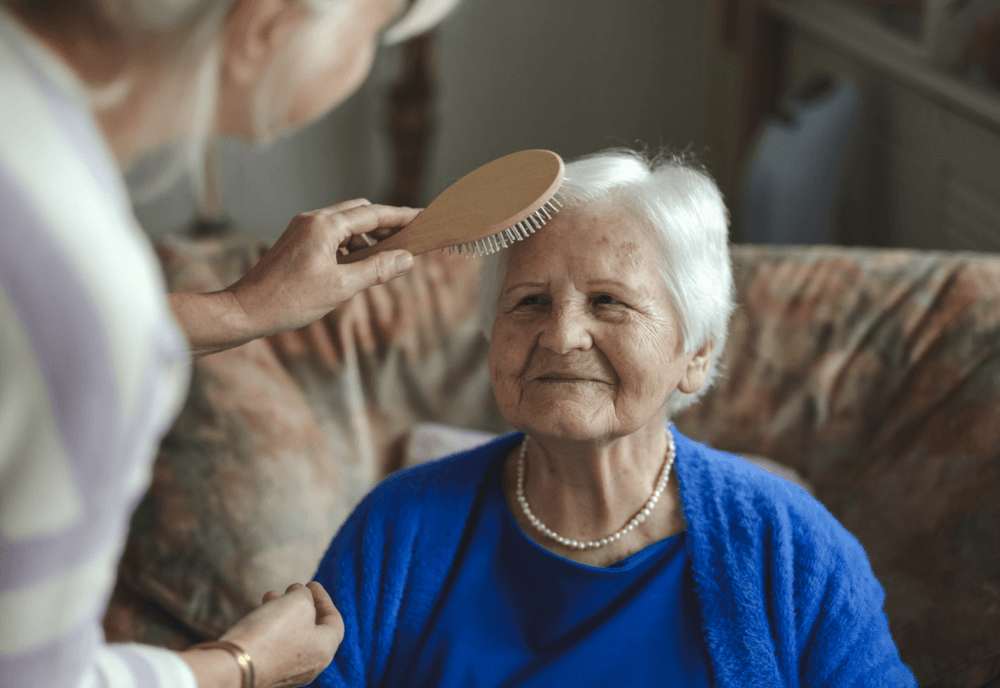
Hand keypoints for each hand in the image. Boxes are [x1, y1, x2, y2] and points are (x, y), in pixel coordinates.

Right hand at [220, 582, 343, 687]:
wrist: (232, 668)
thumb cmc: (272, 632)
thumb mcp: (297, 601)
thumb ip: (305, 595)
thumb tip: (301, 596)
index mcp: (325, 650)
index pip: (334, 622)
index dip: (324, 599)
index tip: (311, 583)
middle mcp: (310, 667)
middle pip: (312, 630)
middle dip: (302, 604)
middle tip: (292, 588)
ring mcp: (287, 673)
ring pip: (291, 637)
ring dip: (283, 613)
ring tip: (271, 594)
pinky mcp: (266, 674)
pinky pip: (274, 648)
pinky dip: (271, 628)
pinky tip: (258, 612)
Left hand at [228, 198, 418, 339]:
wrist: (246, 310)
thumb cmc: (289, 300)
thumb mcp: (341, 287)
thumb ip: (376, 270)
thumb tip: (406, 259)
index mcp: (324, 226)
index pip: (373, 214)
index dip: (401, 216)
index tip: (424, 217)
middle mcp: (312, 220)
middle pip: (359, 212)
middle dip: (385, 226)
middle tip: (407, 242)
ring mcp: (302, 229)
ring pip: (345, 225)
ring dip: (366, 239)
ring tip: (381, 263)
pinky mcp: (296, 242)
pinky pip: (331, 236)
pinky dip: (348, 246)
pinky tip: (355, 268)